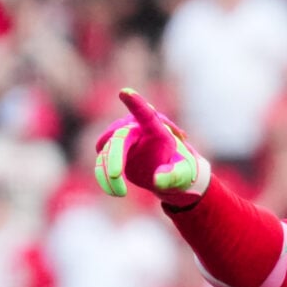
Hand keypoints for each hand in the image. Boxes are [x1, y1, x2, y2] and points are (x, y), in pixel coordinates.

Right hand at [93, 88, 209, 205]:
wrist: (171, 176)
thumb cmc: (182, 169)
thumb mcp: (184, 175)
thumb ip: (174, 176)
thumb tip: (157, 180)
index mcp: (157, 129)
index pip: (145, 114)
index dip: (135, 103)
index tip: (125, 92)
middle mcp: (136, 129)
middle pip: (120, 137)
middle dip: (115, 156)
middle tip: (116, 175)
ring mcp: (123, 139)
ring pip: (107, 152)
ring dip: (108, 173)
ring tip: (120, 194)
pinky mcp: (114, 152)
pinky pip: (102, 162)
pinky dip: (103, 176)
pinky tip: (113, 191)